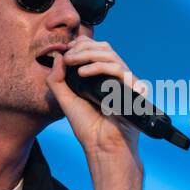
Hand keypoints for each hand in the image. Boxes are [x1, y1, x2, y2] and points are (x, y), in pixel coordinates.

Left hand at [45, 37, 151, 164]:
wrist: (102, 145)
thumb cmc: (87, 126)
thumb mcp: (65, 99)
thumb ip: (57, 79)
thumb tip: (58, 55)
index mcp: (102, 77)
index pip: (97, 49)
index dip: (82, 44)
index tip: (66, 50)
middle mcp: (115, 77)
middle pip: (104, 47)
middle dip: (83, 47)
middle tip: (68, 57)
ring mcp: (125, 81)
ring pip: (110, 55)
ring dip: (87, 54)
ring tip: (72, 62)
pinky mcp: (132, 88)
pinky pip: (117, 69)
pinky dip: (98, 67)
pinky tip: (82, 73)